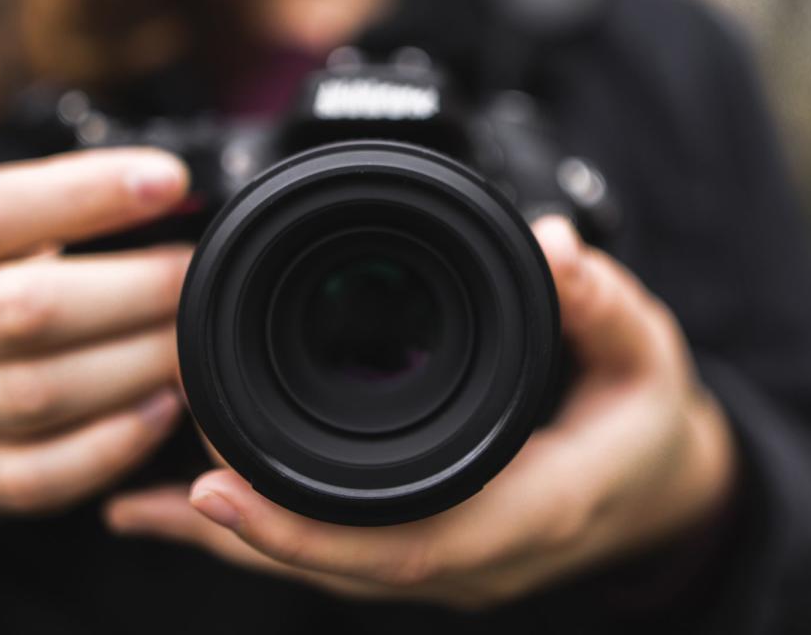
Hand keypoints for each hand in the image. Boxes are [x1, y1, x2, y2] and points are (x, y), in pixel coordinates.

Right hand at [0, 148, 192, 557]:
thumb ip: (58, 216)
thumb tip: (175, 187)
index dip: (81, 190)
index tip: (168, 180)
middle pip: (21, 309)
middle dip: (131, 287)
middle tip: (196, 274)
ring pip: (37, 393)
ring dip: (133, 363)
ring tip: (193, 340)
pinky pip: (41, 475)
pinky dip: (111, 445)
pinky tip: (163, 409)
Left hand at [106, 216, 734, 609]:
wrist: (668, 488)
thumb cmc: (650, 423)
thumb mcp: (646, 352)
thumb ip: (601, 302)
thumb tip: (551, 242)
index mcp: (531, 511)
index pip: (408, 547)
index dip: (305, 532)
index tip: (213, 492)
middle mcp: (481, 554)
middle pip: (344, 567)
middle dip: (244, 536)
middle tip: (148, 490)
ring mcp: (455, 561)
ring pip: (332, 567)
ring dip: (242, 540)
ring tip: (143, 504)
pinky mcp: (435, 543)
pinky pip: (342, 550)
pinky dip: (270, 533)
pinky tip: (198, 512)